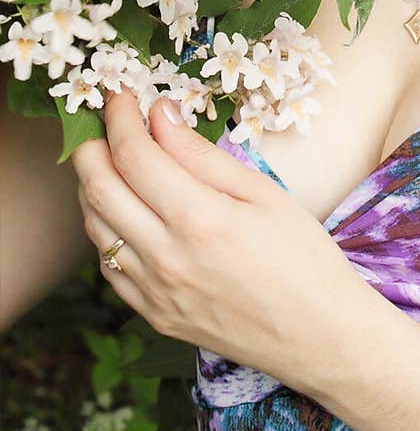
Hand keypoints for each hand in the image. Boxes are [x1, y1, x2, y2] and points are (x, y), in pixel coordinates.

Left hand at [71, 86, 364, 393]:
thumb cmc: (303, 257)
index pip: (133, 155)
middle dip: (90, 145)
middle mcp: (166, 258)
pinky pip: (109, 265)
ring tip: (112, 160)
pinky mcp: (153, 315)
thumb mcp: (263, 193)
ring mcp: (154, 292)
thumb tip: (159, 116)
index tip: (122, 95)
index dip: (120, 117)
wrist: (317, 336)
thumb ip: (202, 155)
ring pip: (95, 228)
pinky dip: (106, 229)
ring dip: (93, 186)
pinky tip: (126, 211)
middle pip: (98, 189)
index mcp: (198, 219)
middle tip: (102, 120)